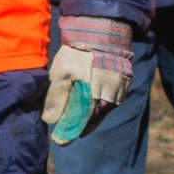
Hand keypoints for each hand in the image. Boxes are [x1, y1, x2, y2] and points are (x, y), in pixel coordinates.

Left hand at [41, 13, 134, 142]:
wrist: (102, 31)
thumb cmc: (79, 53)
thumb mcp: (62, 73)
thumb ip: (56, 97)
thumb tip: (50, 121)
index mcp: (94, 99)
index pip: (80, 125)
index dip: (68, 133)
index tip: (58, 141)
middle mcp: (109, 99)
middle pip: (93, 120)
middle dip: (79, 126)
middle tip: (66, 132)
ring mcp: (118, 91)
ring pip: (102, 111)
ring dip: (90, 116)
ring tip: (78, 120)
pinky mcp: (123, 83)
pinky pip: (110, 100)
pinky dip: (99, 105)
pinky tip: (91, 104)